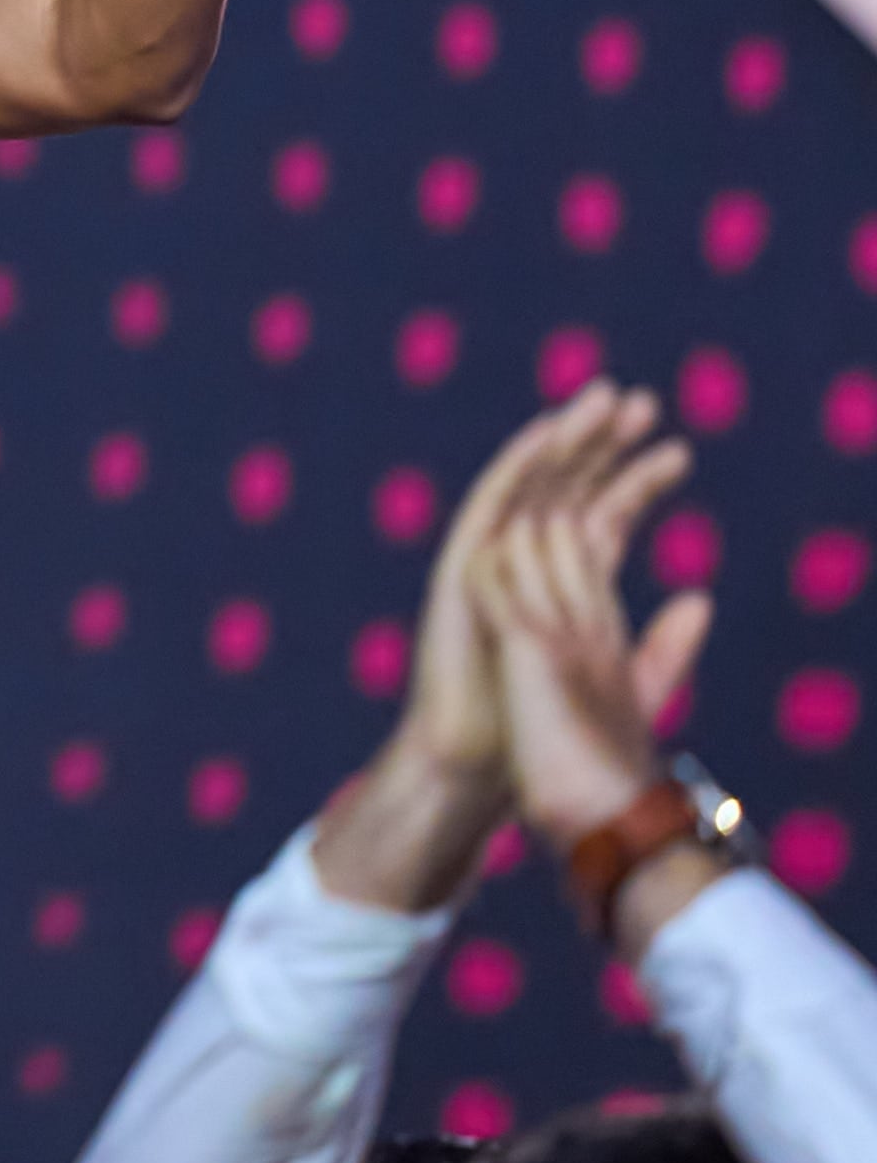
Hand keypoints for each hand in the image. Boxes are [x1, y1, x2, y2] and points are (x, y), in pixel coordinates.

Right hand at [473, 397, 707, 850]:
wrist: (476, 765)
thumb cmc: (540, 737)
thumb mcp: (618, 680)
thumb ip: (663, 642)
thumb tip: (701, 597)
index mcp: (562, 588)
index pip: (605, 518)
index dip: (639, 482)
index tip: (680, 452)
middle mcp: (526, 565)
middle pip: (571, 489)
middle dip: (607, 444)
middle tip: (644, 401)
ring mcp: (491, 563)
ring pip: (535, 487)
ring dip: (569, 439)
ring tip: (606, 398)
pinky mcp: (460, 570)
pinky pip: (488, 507)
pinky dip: (516, 469)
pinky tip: (546, 435)